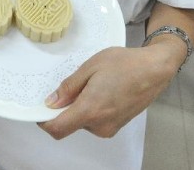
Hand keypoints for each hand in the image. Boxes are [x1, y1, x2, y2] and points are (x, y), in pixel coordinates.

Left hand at [39, 44, 178, 139]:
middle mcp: (99, 125)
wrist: (154, 70)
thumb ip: (69, 87)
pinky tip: (101, 89)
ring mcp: (109, 128)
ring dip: (79, 106)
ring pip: (82, 121)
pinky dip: (91, 108)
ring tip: (93, 82)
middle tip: (74, 82)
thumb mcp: (90, 67)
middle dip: (65, 107)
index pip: (57, 129)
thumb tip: (51, 102)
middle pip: (69, 124)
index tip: (40, 108)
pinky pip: (94, 121)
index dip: (44, 120)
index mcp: (90, 110)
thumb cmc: (123, 63)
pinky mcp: (116, 126)